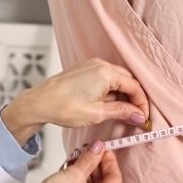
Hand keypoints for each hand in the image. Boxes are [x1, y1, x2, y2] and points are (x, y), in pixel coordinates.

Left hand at [0, 59, 149, 144]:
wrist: (39, 103)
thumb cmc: (64, 107)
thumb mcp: (97, 113)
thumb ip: (121, 112)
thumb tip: (139, 116)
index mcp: (105, 72)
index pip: (134, 86)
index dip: (141, 103)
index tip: (143, 118)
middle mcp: (100, 64)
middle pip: (127, 80)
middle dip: (134, 98)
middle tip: (136, 116)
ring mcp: (91, 65)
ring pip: (116, 78)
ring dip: (122, 94)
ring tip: (123, 113)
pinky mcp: (84, 70)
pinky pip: (105, 77)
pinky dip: (111, 90)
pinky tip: (109, 104)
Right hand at [4, 142, 120, 182]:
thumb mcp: (76, 173)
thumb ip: (90, 158)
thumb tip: (98, 147)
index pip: (116, 177)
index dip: (109, 160)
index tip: (101, 148)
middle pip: (104, 181)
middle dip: (96, 164)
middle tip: (87, 150)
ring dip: (86, 170)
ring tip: (75, 158)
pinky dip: (79, 180)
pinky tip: (69, 169)